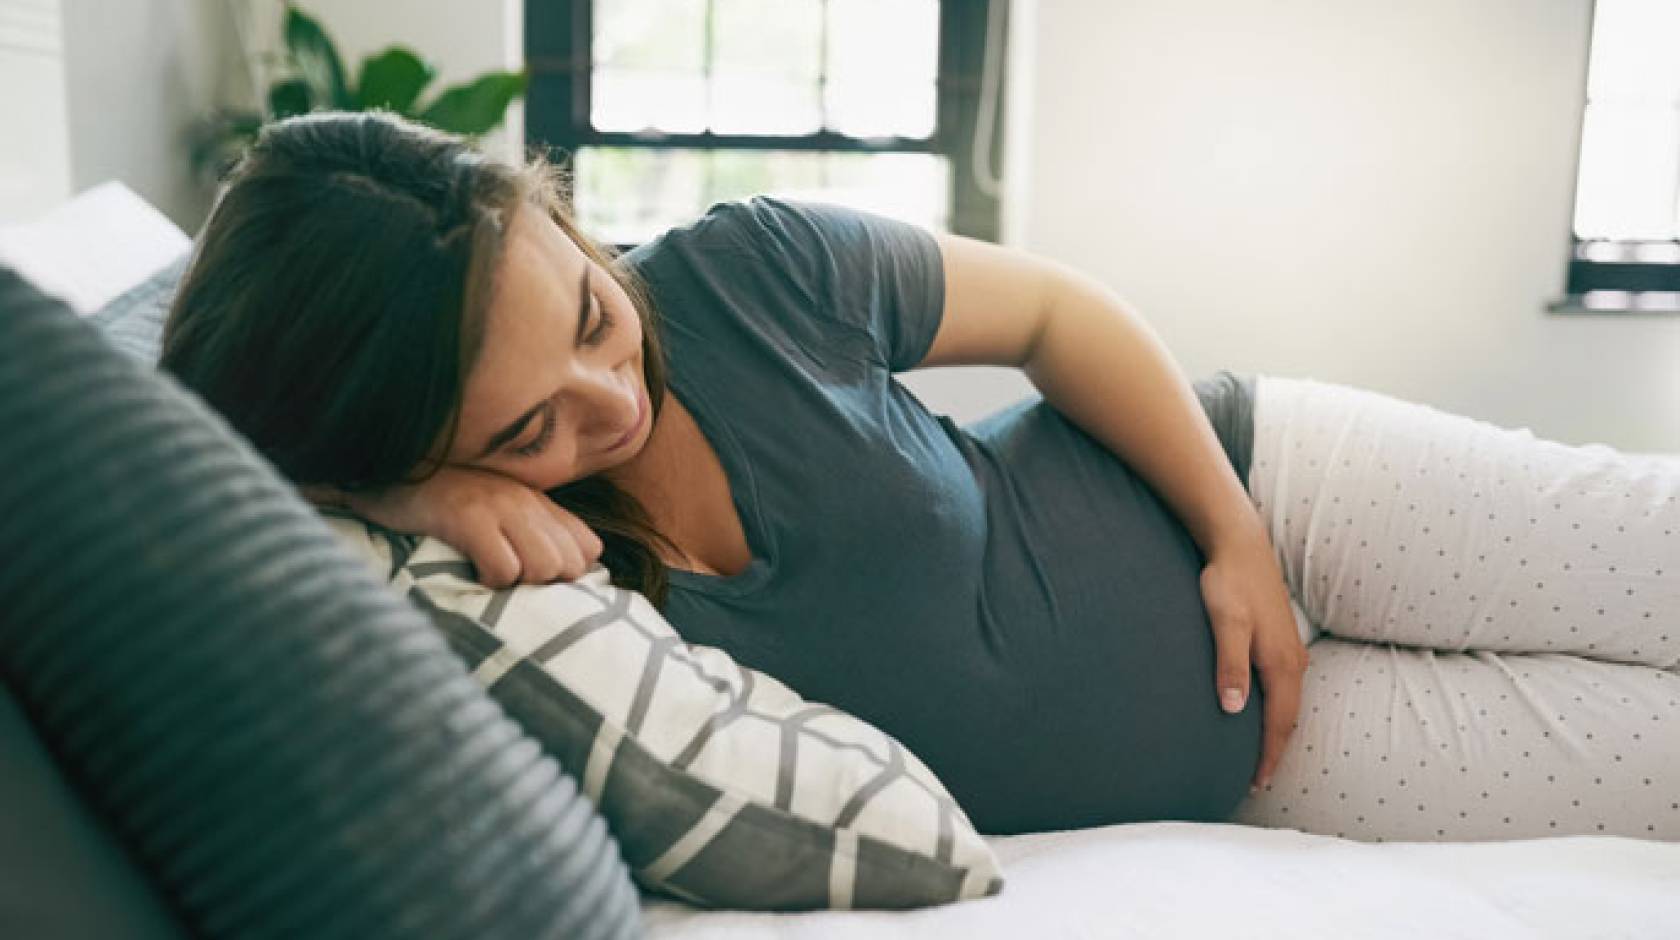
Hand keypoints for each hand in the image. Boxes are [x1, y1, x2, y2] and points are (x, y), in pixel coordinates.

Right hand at [305, 467, 602, 588]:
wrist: (390, 468)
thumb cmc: (444, 498)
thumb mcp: (499, 507)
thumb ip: (536, 530)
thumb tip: (567, 570)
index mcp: (538, 501)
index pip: (589, 549)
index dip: (566, 573)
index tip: (533, 577)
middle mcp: (526, 501)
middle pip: (570, 565)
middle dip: (544, 583)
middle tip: (509, 577)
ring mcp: (499, 507)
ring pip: (544, 567)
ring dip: (518, 582)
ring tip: (490, 573)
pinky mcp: (469, 517)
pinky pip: (504, 568)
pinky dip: (491, 580)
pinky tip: (472, 572)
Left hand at [1198, 530, 1310, 793]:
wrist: (1240, 544)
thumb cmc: (1229, 582)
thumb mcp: (1225, 622)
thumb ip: (1230, 664)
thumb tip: (1233, 708)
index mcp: (1282, 663)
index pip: (1279, 722)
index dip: (1269, 755)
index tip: (1257, 783)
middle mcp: (1294, 661)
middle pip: (1289, 717)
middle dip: (1276, 749)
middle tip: (1258, 780)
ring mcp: (1291, 650)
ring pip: (1289, 701)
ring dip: (1278, 729)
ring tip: (1261, 753)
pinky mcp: (1282, 639)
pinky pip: (1285, 686)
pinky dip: (1277, 707)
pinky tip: (1262, 710)